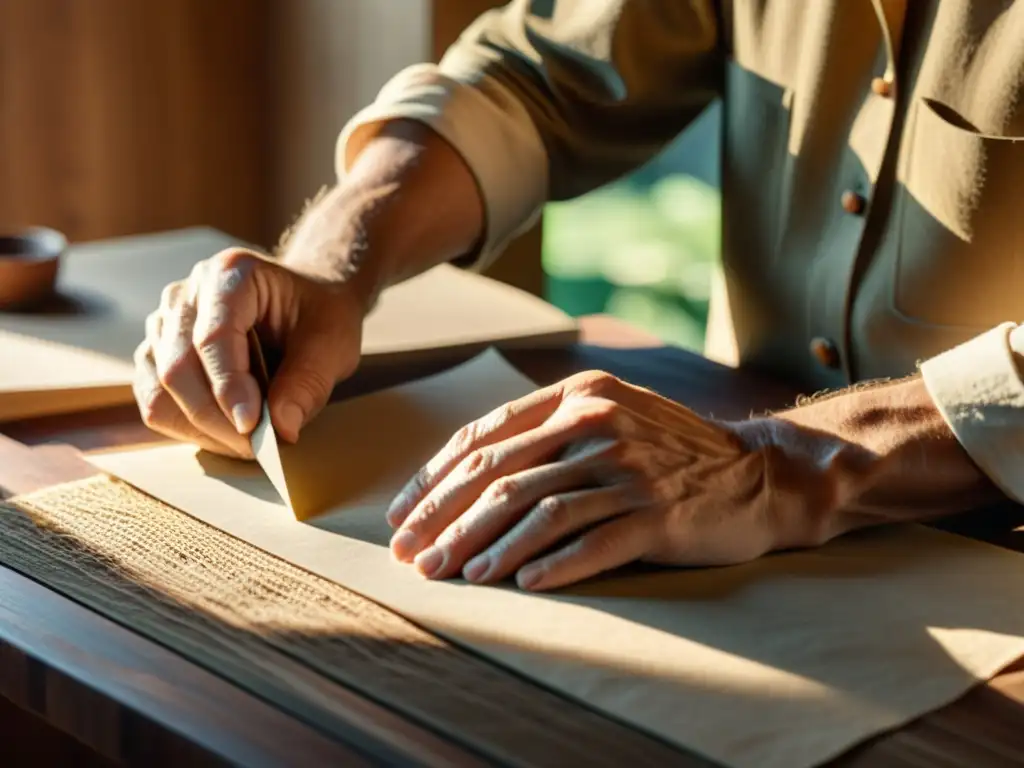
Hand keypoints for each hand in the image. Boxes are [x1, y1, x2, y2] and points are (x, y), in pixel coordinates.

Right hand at [133, 248, 364, 456]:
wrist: (303, 304)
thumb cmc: (318, 315)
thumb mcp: (334, 342)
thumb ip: (309, 381)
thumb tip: (281, 427)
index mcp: (231, 275)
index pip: (213, 337)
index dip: (228, 387)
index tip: (252, 425)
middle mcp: (186, 294)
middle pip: (177, 367)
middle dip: (215, 418)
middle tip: (256, 447)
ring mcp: (164, 324)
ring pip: (158, 389)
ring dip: (200, 428)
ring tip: (246, 442)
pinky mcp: (157, 354)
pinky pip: (154, 401)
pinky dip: (186, 427)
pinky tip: (223, 435)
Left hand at [385, 371, 821, 591]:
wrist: (758, 474)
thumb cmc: (668, 451)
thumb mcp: (609, 416)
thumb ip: (547, 430)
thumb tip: (465, 474)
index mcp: (577, 395)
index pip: (485, 437)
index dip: (435, 479)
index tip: (403, 515)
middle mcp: (598, 424)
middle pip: (501, 476)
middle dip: (446, 520)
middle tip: (413, 556)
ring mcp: (629, 469)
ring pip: (537, 510)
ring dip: (486, 548)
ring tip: (453, 576)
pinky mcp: (657, 513)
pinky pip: (590, 542)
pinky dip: (550, 564)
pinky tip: (518, 583)